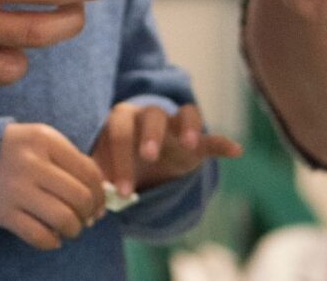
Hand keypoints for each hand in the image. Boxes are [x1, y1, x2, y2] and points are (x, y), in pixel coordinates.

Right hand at [0, 122, 107, 249]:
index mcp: (45, 140)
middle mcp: (31, 163)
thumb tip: (100, 197)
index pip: (88, 171)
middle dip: (89, 213)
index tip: (99, 204)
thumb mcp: (43, 142)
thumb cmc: (17, 151)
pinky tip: (53, 237)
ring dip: (74, 229)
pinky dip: (52, 241)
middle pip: (79, 197)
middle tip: (86, 218)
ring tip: (71, 228)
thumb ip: (71, 161)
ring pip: (63, 218)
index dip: (100, 193)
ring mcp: (16, 188)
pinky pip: (39, 236)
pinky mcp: (3, 212)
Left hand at [91, 101, 242, 197]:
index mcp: (123, 121)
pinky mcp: (196, 142)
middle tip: (148, 157)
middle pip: (152, 115)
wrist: (140, 161)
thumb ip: (96, 182)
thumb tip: (91, 212)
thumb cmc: (117, 163)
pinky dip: (222, 142)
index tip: (122, 192)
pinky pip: (211, 137)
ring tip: (189, 144)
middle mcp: (149, 117)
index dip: (120, 160)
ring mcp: (175, 127)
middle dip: (150, 135)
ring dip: (187, 127)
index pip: (120, 132)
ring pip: (184, 114)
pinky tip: (236, 151)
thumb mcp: (104, 170)